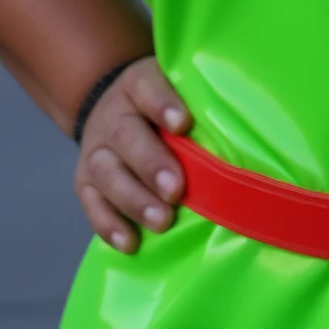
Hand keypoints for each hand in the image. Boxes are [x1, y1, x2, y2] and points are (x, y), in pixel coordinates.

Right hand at [73, 57, 191, 253]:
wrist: (110, 111)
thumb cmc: (162, 108)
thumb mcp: (177, 92)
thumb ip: (199, 106)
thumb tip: (243, 136)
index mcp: (138, 86)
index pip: (148, 88)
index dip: (163, 104)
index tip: (183, 123)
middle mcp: (113, 116)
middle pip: (126, 136)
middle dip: (151, 164)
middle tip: (175, 190)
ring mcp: (95, 150)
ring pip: (106, 173)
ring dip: (133, 199)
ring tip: (161, 221)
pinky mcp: (85, 181)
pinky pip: (91, 203)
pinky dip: (108, 224)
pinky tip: (130, 242)